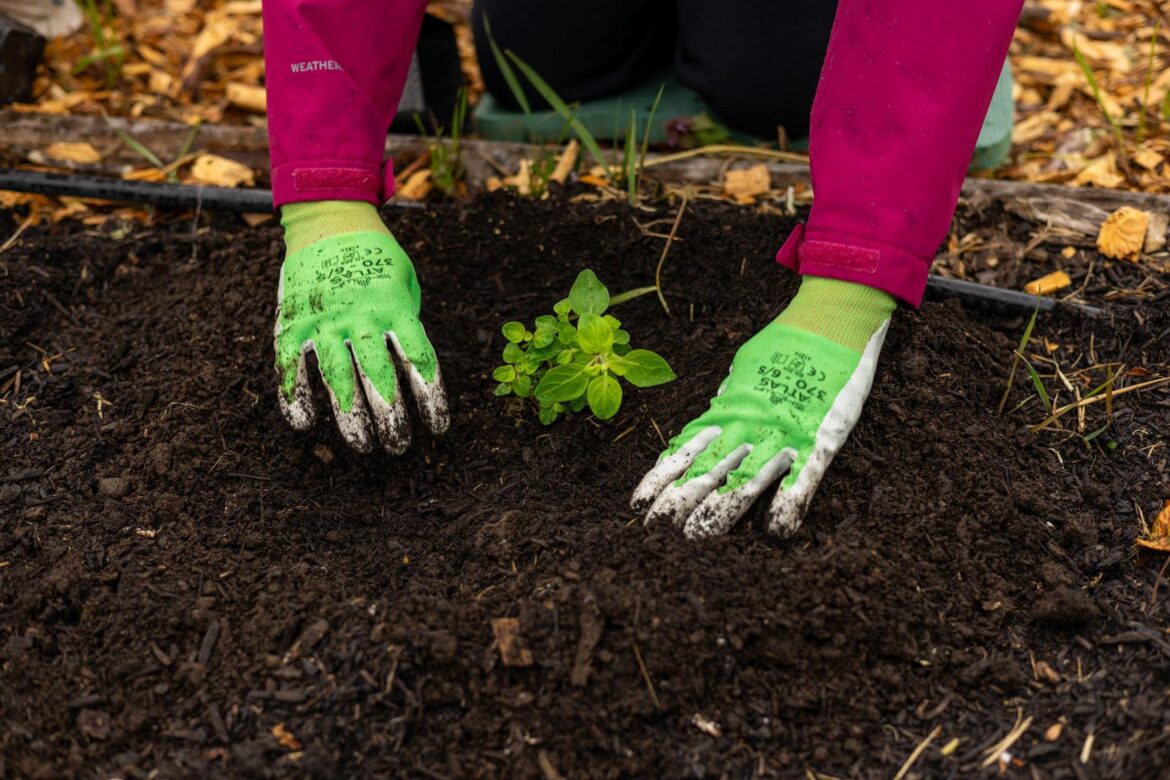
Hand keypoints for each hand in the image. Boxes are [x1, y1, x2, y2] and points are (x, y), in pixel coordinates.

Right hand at [274, 228, 447, 453]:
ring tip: (363, 446)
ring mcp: (325, 320)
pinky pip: (292, 365)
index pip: (421, 362)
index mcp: (396, 307)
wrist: (329, 219)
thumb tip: (412, 372)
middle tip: (397, 445)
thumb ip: (407, 323)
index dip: (431, 400)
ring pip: (338, 379)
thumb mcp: (405, 282)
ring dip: (351, 418)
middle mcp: (361, 316)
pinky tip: (305, 424)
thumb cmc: (377, 258)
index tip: (439, 428)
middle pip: (380, 378)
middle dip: (391, 418)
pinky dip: (295, 396)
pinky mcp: (293, 321)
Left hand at [631, 316, 887, 537]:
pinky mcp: (820, 437)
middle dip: (677, 504)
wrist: (832, 317)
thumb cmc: (786, 343)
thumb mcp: (745, 371)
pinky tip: (774, 530)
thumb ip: (730, 400)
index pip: (685, 451)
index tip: (637, 503)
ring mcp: (783, 433)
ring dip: (718, 512)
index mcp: (728, 410)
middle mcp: (748, 425)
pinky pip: (803, 479)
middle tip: (653, 532)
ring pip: (744, 482)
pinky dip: (788, 505)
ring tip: (693, 538)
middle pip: (705, 473)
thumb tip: (715, 416)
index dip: (661, 479)